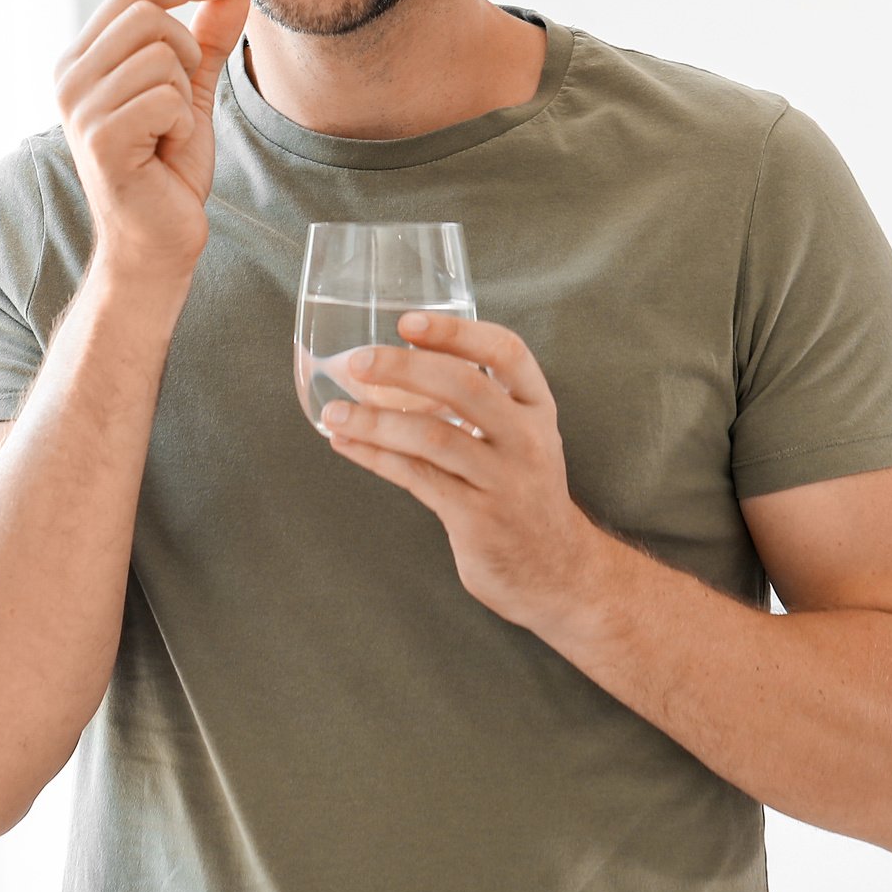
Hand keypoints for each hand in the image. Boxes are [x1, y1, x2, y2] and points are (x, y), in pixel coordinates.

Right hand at [52, 0, 249, 283]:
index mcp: (82, 60)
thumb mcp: (190, 92)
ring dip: (182, 96)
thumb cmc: (165, 170)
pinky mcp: (101, 139)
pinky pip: (165, 99)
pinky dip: (181, 126)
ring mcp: (80, 109)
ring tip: (167, 132)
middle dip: (186, 50)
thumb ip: (207, 41)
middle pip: (146, 14)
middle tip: (182, 95)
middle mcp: (69, 78)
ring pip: (161, 57)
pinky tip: (164, 152)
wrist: (154, 241)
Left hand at [321, 310, 604, 634]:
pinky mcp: (477, 519)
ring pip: (433, 437)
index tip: (408, 321)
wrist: (557, 571)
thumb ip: (474, 401)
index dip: (457, 333)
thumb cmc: (522, 490)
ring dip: (375, 421)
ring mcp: (504, 481)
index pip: (508, 352)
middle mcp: (527, 439)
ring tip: (335, 413)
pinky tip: (346, 445)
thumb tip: (391, 363)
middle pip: (465, 387)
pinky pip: (417, 478)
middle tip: (358, 361)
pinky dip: (375, 458)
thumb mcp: (518, 437)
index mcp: (536, 408)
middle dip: (404, 369)